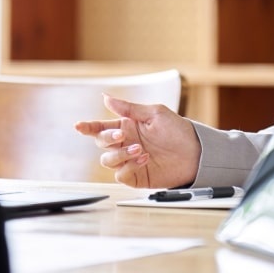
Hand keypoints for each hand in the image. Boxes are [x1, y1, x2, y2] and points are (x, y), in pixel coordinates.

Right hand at [74, 95, 201, 188]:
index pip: (102, 126)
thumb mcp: (154, 113)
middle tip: (122, 134)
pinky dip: (129, 166)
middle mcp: (125, 143)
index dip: (89, 126)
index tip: (79, 126)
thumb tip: (106, 98)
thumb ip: (129, 109)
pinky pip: (120, 174)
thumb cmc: (178, 130)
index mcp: (128, 126)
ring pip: (107, 159)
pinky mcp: (136, 175)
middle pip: (101, 143)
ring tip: (140, 149)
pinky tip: (144, 160)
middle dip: (108, 137)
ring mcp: (129, 160)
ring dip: (120, 153)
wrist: (195, 152)